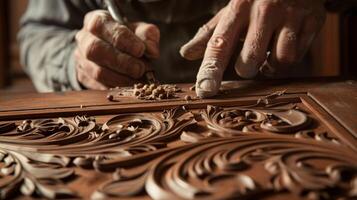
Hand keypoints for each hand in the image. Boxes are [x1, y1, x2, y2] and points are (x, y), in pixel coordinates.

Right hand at [75, 10, 159, 89]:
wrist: (112, 50)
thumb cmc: (126, 38)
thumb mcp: (139, 30)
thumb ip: (147, 35)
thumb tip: (151, 51)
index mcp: (96, 21)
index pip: (101, 26)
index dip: (122, 39)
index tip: (140, 49)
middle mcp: (85, 39)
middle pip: (96, 50)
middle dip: (122, 62)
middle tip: (140, 69)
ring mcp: (82, 60)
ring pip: (98, 72)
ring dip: (122, 78)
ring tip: (139, 79)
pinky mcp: (85, 78)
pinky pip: (99, 87)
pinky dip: (118, 88)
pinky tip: (131, 86)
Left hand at [181, 0, 325, 97]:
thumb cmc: (255, 0)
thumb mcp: (231, 11)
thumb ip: (209, 34)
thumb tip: (185, 54)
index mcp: (237, 9)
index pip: (219, 44)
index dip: (211, 70)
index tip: (205, 91)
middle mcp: (263, 11)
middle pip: (249, 61)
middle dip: (247, 68)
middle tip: (249, 59)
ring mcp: (290, 15)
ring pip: (279, 61)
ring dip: (271, 65)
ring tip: (268, 52)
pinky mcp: (313, 20)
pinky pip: (298, 54)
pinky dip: (290, 57)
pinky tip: (285, 45)